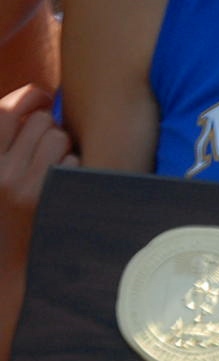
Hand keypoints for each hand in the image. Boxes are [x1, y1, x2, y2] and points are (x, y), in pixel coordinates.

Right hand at [0, 85, 72, 224]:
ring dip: (62, 146)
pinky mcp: (46, 200)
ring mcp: (21, 186)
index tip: (41, 98)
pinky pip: (71, 162)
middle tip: (46, 143)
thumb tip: (34, 97)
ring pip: (58, 138)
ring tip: (52, 163)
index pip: (4, 111)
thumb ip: (5, 140)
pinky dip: (70, 168)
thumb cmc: (3, 209)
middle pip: (40, 121)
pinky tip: (60, 184)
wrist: (3, 263)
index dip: (28, 97)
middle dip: (49, 127)